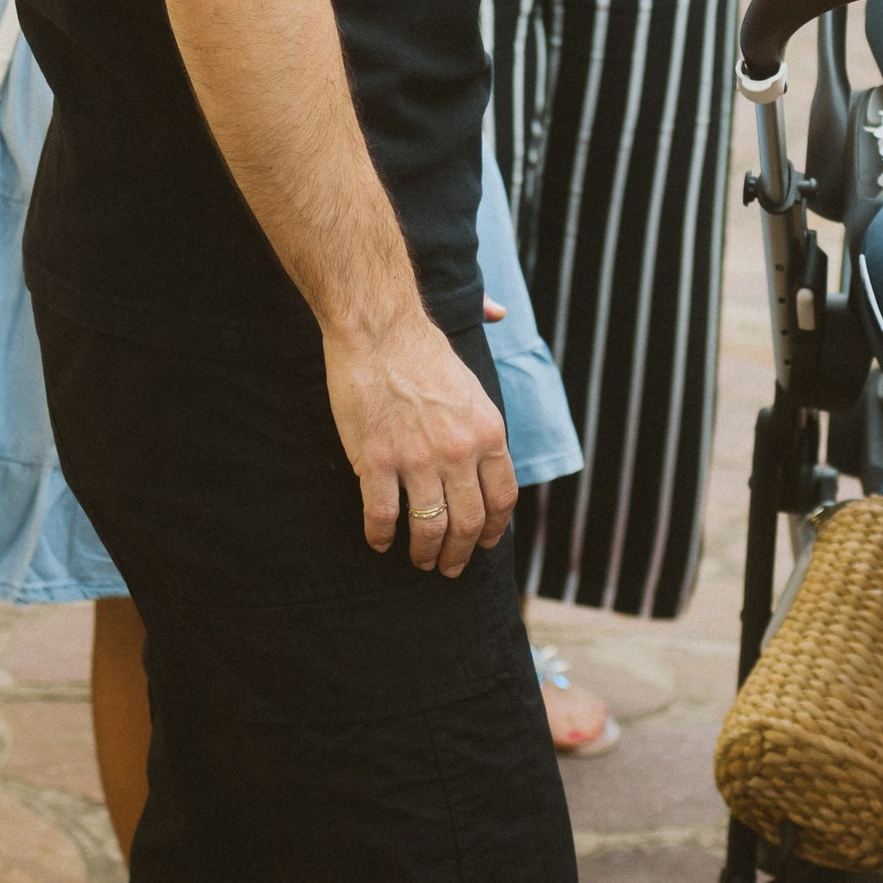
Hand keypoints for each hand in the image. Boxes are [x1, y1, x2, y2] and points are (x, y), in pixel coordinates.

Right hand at [324, 310, 515, 574]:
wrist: (379, 331)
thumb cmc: (422, 351)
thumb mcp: (473, 378)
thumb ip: (484, 394)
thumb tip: (504, 316)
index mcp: (488, 434)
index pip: (502, 499)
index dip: (494, 529)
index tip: (484, 543)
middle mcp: (459, 452)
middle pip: (468, 522)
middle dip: (459, 553)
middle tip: (449, 566)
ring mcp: (418, 459)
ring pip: (429, 527)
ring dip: (424, 552)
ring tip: (419, 560)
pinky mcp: (378, 461)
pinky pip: (382, 515)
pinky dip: (380, 535)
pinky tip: (379, 541)